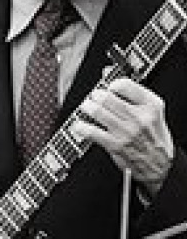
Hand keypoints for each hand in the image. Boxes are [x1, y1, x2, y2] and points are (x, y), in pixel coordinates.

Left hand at [71, 78, 173, 196]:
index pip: (125, 85)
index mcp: (151, 106)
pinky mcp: (115, 144)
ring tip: (86, 107)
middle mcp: (139, 117)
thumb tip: (107, 74)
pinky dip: (81, 127)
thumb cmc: (153, 136)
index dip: (111, 84)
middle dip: (96, 95)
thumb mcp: (151, 113)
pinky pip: (92, 132)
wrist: (159, 163)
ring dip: (87, 107)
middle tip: (94, 97)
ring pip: (98, 112)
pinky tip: (78, 125)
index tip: (108, 87)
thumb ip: (133, 95)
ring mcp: (126, 131)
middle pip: (107, 97)